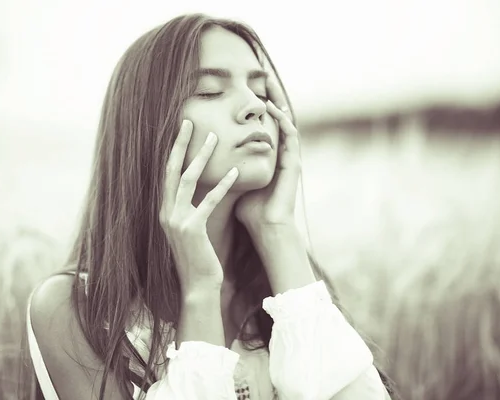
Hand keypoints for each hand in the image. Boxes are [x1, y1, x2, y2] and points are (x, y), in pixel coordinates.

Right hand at [160, 120, 238, 292]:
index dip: (172, 151)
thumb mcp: (189, 229)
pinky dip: (222, 185)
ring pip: (187, 179)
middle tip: (188, 122)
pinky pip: (208, 201)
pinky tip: (235, 172)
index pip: (166, 174)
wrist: (197, 284)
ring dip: (201, 156)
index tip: (180, 131)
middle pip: (171, 169)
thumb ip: (189, 209)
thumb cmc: (198, 257)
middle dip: (180, 144)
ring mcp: (176, 220)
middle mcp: (166, 212)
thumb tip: (198, 189)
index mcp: (165, 210)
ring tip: (214, 138)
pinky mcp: (192, 229)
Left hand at [235, 79, 301, 229]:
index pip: (264, 124)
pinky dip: (282, 120)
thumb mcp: (234, 182)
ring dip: (279, 101)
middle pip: (277, 118)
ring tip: (269, 82)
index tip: (250, 88)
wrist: (266, 228)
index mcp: (268, 156)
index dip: (258, 106)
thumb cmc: (249, 210)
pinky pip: (290, 135)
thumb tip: (205, 160)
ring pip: (286, 121)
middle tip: (263, 74)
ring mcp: (289, 157)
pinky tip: (273, 108)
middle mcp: (280, 153)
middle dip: (271, 95)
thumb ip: (227, 169)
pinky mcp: (293, 163)